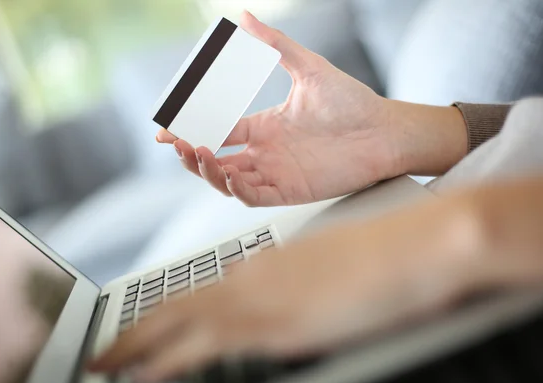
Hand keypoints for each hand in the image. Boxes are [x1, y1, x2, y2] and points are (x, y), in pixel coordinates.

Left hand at [89, 194, 482, 382]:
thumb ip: (290, 292)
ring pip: (182, 326)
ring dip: (139, 348)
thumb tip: (275, 309)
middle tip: (101, 354)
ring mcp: (263, 302)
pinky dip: (172, 359)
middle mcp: (253, 281)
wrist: (412, 246)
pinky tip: (150, 371)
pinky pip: (209, 344)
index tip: (136, 330)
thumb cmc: (377, 255)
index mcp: (263, 267)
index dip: (159, 316)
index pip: (196, 295)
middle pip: (176, 308)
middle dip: (133, 336)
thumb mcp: (323, 273)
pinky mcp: (280, 325)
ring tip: (108, 364)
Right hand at [158, 11, 401, 205]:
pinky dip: (236, 189)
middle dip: (191, 152)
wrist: (384, 131)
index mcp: (265, 126)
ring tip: (197, 152)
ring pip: (229, 180)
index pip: (219, 129)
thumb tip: (244, 17)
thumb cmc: (351, 102)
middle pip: (216, 159)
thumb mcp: (307, 67)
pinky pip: (254, 196)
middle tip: (176, 142)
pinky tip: (226, 173)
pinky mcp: (291, 190)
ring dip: (208, 170)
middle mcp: (266, 152)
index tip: (166, 127)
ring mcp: (276, 172)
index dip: (191, 128)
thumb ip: (275, 45)